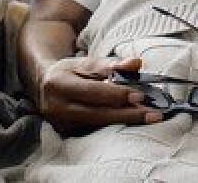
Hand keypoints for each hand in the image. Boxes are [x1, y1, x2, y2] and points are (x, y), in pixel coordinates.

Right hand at [37, 56, 162, 132]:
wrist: (43, 86)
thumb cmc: (70, 71)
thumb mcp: (86, 62)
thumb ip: (111, 64)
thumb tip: (137, 63)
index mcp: (59, 84)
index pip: (93, 91)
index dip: (117, 94)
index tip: (141, 95)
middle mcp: (56, 107)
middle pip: (97, 114)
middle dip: (128, 114)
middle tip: (153, 115)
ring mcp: (60, 124)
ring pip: (98, 125)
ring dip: (125, 122)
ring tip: (148, 118)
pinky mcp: (66, 134)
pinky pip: (94, 132)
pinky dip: (114, 127)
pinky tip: (132, 123)